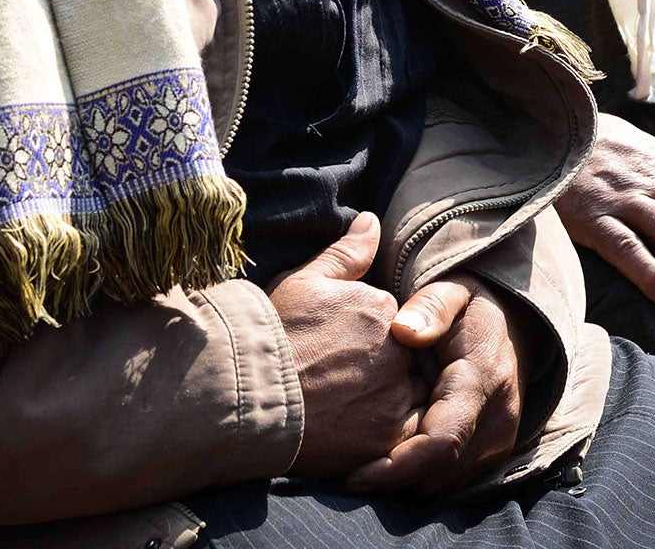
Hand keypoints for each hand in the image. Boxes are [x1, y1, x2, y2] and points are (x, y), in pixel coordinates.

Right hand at [270, 213, 426, 479]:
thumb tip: (372, 220)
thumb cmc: (271, 334)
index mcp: (381, 306)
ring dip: (385, 399)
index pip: (393, 318)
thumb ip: (347, 253)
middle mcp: (397, 347)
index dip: (365, 335)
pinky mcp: (389, 435)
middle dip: (379, 366)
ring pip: (407, 395)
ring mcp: (395, 394)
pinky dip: (387, 430)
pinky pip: (407, 433)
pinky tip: (355, 427)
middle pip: (403, 356)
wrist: (247, 394)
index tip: (336, 348)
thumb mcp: (303, 282)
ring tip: (343, 405)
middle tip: (338, 378)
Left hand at [346, 276, 528, 495]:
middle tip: (348, 471)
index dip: (397, 467)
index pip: (440, 442)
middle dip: (393, 478)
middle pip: (439, 473)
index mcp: (484, 380)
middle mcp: (498, 420)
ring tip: (366, 461)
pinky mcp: (493, 453)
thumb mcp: (450, 291)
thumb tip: (403, 331)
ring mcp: (500, 441)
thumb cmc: (469, 307)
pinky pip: (452, 482)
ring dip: (406, 479)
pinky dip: (421, 475)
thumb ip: (429, 307)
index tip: (354, 476)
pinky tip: (393, 454)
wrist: (514, 325)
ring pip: (444, 485)